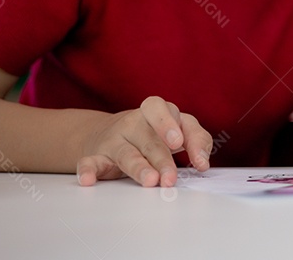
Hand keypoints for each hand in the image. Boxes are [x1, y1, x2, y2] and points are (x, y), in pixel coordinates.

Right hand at [76, 96, 212, 187]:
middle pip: (150, 139)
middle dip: (163, 159)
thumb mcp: (177, 129)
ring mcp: (114, 139)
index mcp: (155, 111)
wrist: (106, 134)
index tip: (185, 147)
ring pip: (126, 153)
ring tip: (150, 180)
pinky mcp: (97, 156)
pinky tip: (89, 179)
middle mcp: (134, 122)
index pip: (166, 111)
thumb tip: (204, 162)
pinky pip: (90, 161)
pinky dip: (88, 170)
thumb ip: (197, 140)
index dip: (175, 128)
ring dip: (138, 167)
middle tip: (171, 178)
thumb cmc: (152, 133)